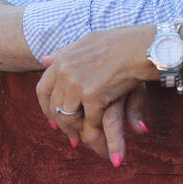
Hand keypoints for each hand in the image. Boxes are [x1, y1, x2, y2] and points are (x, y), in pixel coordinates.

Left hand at [35, 27, 158, 162]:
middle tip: (73, 138)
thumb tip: (44, 60)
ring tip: (86, 141)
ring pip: (69, 117)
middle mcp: (65, 72)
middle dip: (63, 126)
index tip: (54, 120)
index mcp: (62, 60)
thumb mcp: (87, 42)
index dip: (46, 108)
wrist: (139, 47)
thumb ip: (65, 53)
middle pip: (56, 107)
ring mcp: (77, 84)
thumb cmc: (119, 42)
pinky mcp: (93, 96)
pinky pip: (89, 120)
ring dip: (77, 132)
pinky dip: (96, 129)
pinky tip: (103, 135)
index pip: (42, 90)